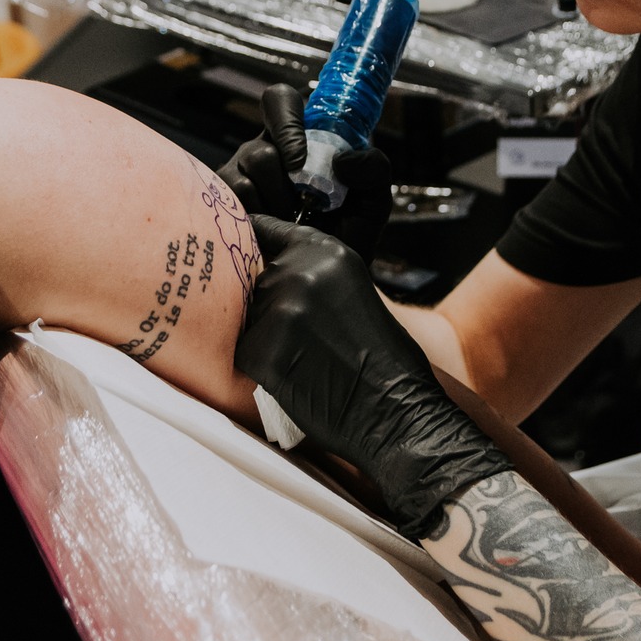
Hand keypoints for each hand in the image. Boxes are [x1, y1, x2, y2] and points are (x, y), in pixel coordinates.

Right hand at [216, 83, 391, 259]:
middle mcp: (265, 148)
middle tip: (301, 210)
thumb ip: (375, 170)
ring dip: (273, 208)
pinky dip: (256, 221)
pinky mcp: (224, 201)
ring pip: (245, 178)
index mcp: (300, 136)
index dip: (286, 122)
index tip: (300, 162)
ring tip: (290, 227)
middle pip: (261, 150)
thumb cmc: (348, 233)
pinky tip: (271, 234)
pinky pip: (231, 203)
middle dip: (284, 186)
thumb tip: (343, 161)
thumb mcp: (373, 201)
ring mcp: (240, 174)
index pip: (280, 101)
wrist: (325, 275)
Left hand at [236, 215, 509, 538]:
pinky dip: (261, 369)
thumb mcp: (353, 292)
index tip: (242, 252)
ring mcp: (280, 309)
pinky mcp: (263, 349)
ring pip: (248, 319)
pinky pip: (244, 354)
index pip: (264, 229)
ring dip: (265, 338)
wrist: (397, 411)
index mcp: (326, 252)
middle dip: (267, 306)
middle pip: (254, 280)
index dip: (252, 244)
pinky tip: (295, 379)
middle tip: (303, 338)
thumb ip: (314, 276)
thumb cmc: (386, 361)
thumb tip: (273, 272)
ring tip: (305, 360)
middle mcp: (300, 272)